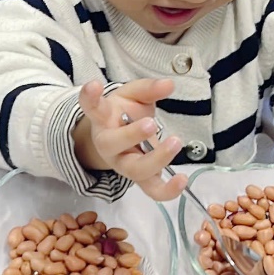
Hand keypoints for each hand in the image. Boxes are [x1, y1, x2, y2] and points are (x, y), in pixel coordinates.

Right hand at [75, 78, 185, 200]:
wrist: (119, 136)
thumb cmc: (124, 113)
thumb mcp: (132, 95)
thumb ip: (148, 89)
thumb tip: (168, 84)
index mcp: (103, 118)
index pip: (92, 107)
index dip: (90, 98)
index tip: (94, 85)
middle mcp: (108, 143)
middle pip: (112, 144)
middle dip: (131, 135)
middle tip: (151, 123)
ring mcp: (123, 163)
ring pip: (134, 169)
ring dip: (156, 159)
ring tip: (174, 141)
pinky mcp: (140, 177)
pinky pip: (151, 190)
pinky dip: (167, 190)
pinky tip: (183, 179)